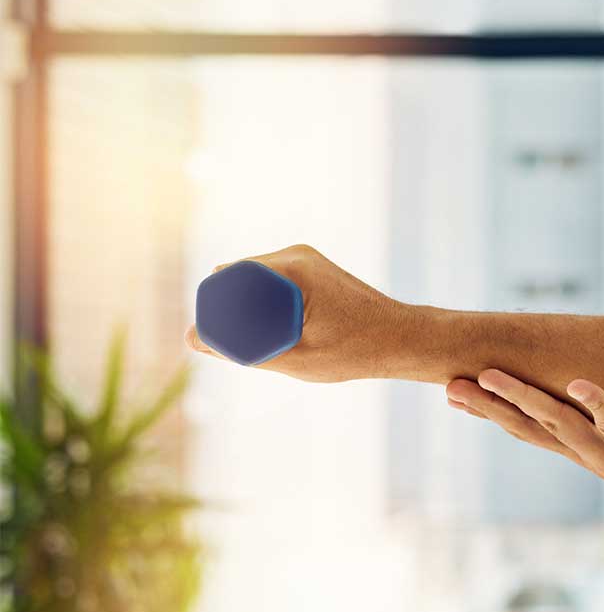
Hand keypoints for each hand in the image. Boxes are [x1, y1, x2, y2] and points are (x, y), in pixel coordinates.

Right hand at [184, 244, 406, 383]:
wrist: (403, 339)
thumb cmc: (354, 351)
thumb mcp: (293, 357)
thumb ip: (241, 350)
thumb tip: (192, 340)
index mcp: (291, 268)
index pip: (226, 280)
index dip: (213, 309)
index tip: (218, 341)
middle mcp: (296, 254)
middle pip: (237, 278)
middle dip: (229, 309)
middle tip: (238, 346)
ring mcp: (305, 258)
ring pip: (254, 280)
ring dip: (248, 307)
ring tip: (262, 340)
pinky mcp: (313, 267)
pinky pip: (272, 281)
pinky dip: (265, 303)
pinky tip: (272, 329)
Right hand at [445, 370, 603, 533]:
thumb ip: (596, 414)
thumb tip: (573, 379)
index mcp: (578, 451)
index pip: (523, 430)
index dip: (487, 413)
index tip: (451, 392)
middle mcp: (587, 457)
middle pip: (529, 429)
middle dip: (489, 407)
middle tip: (453, 385)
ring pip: (561, 425)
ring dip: (526, 400)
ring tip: (494, 376)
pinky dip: (598, 404)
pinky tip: (578, 383)